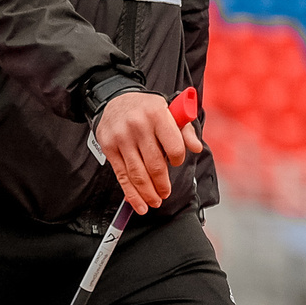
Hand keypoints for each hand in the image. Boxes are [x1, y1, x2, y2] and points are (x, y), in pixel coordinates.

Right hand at [96, 91, 204, 212]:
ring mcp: (122, 138)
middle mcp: (138, 126)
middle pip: (155, 165)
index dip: (178, 160)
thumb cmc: (147, 109)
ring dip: (148, 193)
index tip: (176, 163)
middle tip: (165, 193)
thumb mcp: (169, 111)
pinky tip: (139, 204)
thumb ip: (185, 130)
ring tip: (155, 202)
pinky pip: (122, 176)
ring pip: (138, 174)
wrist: (115, 100)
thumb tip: (196, 148)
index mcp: (158, 114)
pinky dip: (131, 194)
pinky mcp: (109, 148)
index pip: (174, 147)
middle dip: (162, 185)